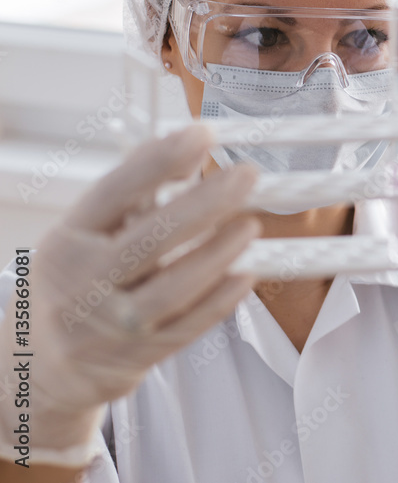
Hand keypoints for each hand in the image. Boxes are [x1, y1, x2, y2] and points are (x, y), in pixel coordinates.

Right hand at [0, 126, 260, 461]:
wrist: (46, 365)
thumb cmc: (79, 279)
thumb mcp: (86, 232)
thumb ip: (133, 191)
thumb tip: (186, 144)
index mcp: (71, 238)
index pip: (114, 193)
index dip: (159, 162)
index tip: (201, 134)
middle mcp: (85, 280)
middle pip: (151, 239)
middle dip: (205, 203)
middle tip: (245, 175)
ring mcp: (111, 323)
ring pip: (174, 288)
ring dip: (219, 253)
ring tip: (251, 225)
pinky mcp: (140, 354)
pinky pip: (189, 326)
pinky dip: (221, 300)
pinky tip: (248, 273)